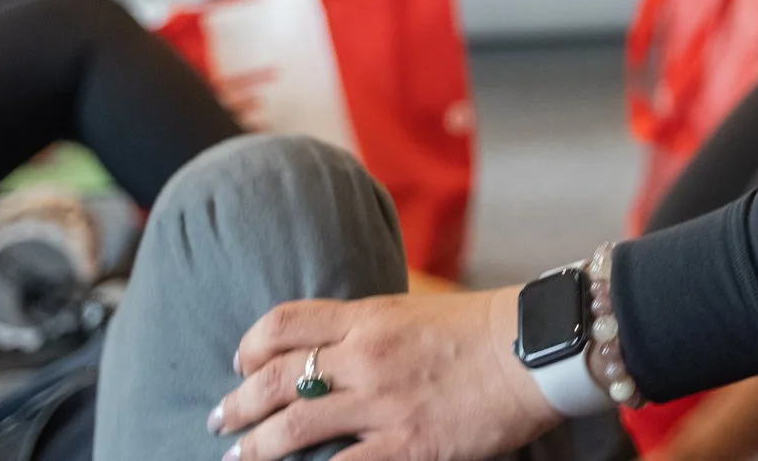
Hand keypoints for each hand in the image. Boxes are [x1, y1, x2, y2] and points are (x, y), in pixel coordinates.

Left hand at [212, 285, 559, 460]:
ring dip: (255, 445)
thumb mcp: (422, 311)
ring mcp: (382, 404)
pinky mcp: (406, 446)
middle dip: (239, 402)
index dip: (252, 344)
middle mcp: (365, 358)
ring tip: (236, 455)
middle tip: (220, 418)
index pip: (286, 322)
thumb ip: (378, 327)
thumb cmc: (490, 327)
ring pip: (294, 427)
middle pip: (276, 378)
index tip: (242, 361)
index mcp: (370, 317)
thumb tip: (346, 343)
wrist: (538, 350)